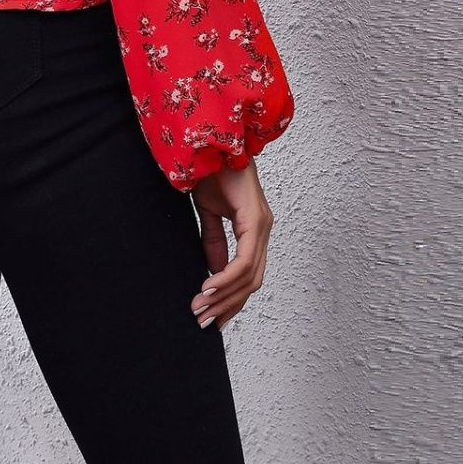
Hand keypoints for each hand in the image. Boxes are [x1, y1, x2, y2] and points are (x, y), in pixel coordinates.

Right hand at [187, 159, 274, 331]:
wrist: (214, 143)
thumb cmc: (213, 171)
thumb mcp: (209, 212)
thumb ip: (213, 241)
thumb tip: (213, 271)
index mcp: (254, 229)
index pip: (248, 275)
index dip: (231, 299)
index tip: (212, 318)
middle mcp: (263, 230)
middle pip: (251, 282)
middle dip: (227, 306)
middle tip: (202, 321)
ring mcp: (262, 226)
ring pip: (249, 276)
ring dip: (223, 296)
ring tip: (200, 308)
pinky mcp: (255, 220)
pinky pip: (243, 260)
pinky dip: (225, 278)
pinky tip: (208, 288)